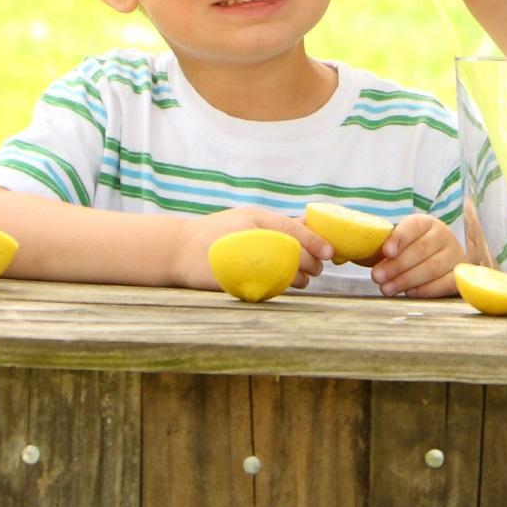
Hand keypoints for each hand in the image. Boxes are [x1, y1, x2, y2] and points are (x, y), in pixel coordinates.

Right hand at [169, 204, 326, 291]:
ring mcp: (239, 257)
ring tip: (302, 281)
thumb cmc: (218, 234)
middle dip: (309, 262)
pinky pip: (260, 286)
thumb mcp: (246, 220)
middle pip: (289, 251)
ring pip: (279, 271)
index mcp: (255, 217)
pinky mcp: (229, 278)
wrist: (177, 249)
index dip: (313, 240)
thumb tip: (309, 228)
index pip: (291, 228)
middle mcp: (249, 234)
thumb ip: (276, 225)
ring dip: (296, 278)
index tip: (329, 253)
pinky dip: (275, 289)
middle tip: (317, 270)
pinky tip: (280, 289)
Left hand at [373, 212, 463, 296]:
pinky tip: (410, 293)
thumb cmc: (409, 254)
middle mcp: (443, 236)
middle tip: (377, 277)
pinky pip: (445, 283)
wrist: (438, 262)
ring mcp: (455, 255)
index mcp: (426, 223)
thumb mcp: (395, 246)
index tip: (386, 251)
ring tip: (387, 288)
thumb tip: (345, 255)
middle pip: (421, 249)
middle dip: (397, 265)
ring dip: (407, 280)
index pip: (413, 226)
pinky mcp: (460, 275)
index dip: (399, 238)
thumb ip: (378, 248)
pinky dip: (426, 289)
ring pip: (432, 267)